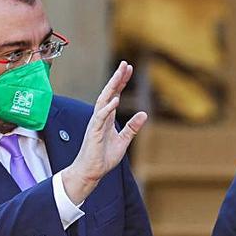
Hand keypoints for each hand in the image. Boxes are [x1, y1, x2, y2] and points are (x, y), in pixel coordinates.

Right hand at [59, 61, 147, 202]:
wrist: (91, 172)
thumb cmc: (103, 157)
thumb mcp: (123, 141)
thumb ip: (132, 128)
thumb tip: (144, 114)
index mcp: (107, 119)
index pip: (114, 96)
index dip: (121, 82)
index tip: (128, 69)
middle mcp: (100, 117)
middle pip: (108, 93)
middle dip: (117, 79)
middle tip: (125, 64)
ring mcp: (96, 124)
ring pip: (103, 101)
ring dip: (112, 88)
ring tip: (119, 75)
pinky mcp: (94, 133)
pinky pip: (100, 117)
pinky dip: (108, 108)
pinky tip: (115, 100)